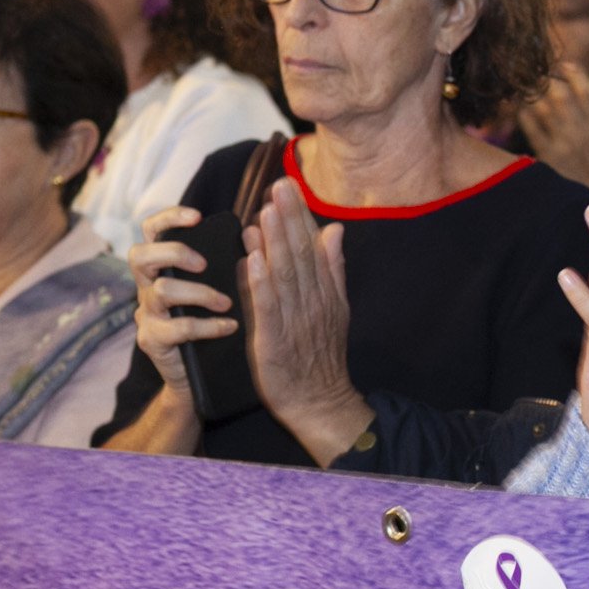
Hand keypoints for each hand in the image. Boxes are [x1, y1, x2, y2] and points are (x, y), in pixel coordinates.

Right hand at [127, 205, 234, 399]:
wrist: (201, 375)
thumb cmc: (213, 321)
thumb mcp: (217, 287)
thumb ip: (223, 262)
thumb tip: (255, 231)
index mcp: (164, 268)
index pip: (151, 231)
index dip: (168, 218)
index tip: (198, 217)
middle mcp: (148, 287)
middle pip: (140, 255)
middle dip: (175, 253)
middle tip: (204, 264)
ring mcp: (147, 315)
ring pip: (160, 290)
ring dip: (199, 293)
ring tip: (227, 302)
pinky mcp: (152, 341)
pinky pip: (176, 328)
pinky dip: (207, 326)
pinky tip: (229, 327)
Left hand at [244, 179, 370, 463]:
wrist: (319, 402)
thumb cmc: (321, 355)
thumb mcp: (337, 307)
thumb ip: (334, 269)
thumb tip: (335, 230)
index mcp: (325, 292)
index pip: (312, 246)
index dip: (299, 215)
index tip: (287, 186)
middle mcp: (312, 301)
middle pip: (299, 254)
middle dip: (288, 218)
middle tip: (277, 186)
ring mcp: (294, 320)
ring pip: (284, 275)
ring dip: (274, 242)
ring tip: (264, 211)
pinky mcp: (275, 340)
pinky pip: (267, 306)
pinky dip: (260, 281)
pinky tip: (251, 257)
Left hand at [519, 63, 588, 193]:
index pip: (587, 90)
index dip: (575, 73)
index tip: (565, 65)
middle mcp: (582, 132)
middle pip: (562, 94)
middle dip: (550, 79)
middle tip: (541, 74)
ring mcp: (564, 143)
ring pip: (545, 107)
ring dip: (534, 93)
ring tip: (528, 87)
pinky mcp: (548, 156)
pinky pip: (531, 128)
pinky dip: (525, 114)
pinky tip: (522, 109)